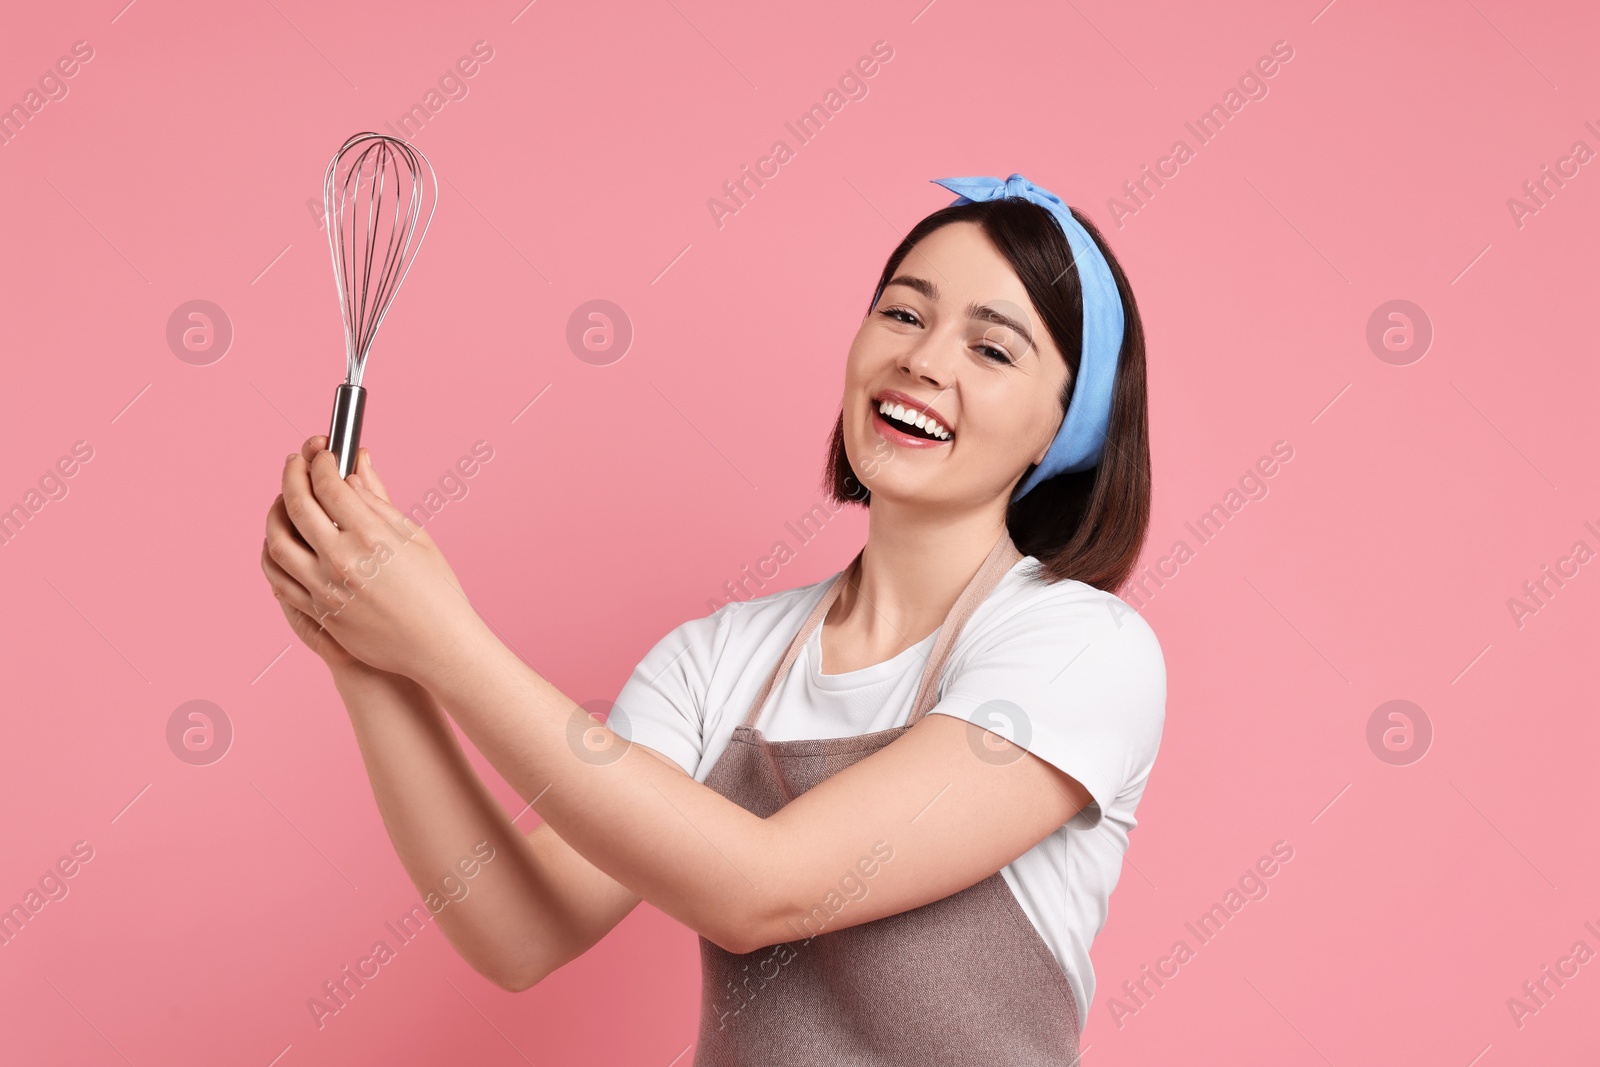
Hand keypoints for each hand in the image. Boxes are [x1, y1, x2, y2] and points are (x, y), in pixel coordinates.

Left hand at [261, 436, 477, 681]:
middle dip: (292, 475)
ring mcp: (325, 590)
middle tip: (297, 461)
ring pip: (276, 542)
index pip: (329, 485)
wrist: (439, 646)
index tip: (323, 452)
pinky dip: (273, 553)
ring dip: (274, 513)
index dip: (322, 461)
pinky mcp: (319, 613)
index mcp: (372, 537)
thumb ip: (378, 501)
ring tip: (284, 500)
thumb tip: (355, 468)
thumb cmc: (437, 591)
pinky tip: (281, 541)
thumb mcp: (415, 537)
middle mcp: (343, 561)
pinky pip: (279, 579)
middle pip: (296, 506)